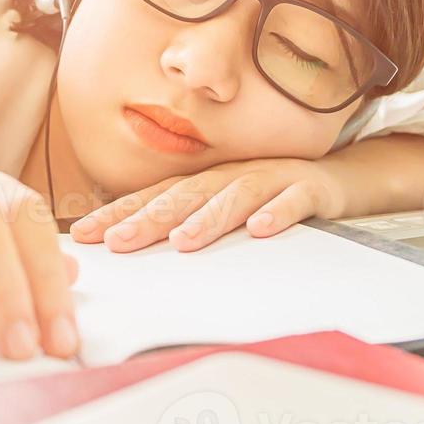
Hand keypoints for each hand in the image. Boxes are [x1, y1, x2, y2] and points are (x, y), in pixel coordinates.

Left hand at [68, 157, 346, 252]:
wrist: (340, 178)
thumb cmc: (271, 198)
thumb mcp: (224, 208)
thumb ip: (186, 222)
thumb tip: (131, 247)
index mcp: (206, 182)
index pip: (154, 196)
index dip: (118, 213)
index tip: (83, 234)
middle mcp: (231, 176)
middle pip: (185, 196)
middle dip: (149, 218)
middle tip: (118, 241)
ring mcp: (271, 178)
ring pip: (234, 196)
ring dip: (207, 218)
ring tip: (182, 242)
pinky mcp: (309, 188)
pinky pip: (292, 201)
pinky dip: (277, 213)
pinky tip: (260, 230)